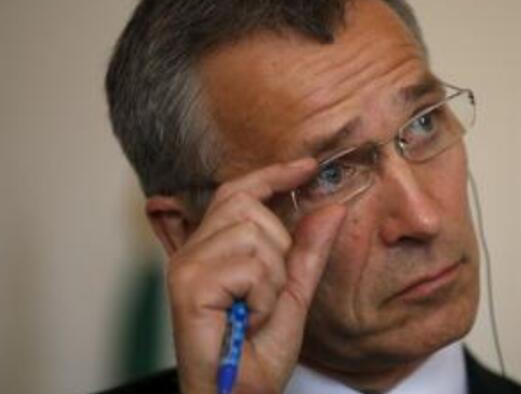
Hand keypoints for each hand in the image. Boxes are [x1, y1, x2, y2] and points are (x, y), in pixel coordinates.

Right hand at [165, 159, 346, 393]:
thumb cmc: (257, 352)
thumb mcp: (293, 293)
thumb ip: (309, 251)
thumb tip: (332, 208)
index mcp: (213, 249)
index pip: (240, 192)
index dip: (274, 175)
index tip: (308, 166)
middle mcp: (194, 250)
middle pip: (251, 207)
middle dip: (279, 250)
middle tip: (265, 295)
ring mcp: (188, 265)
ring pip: (255, 235)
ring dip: (271, 279)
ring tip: (255, 310)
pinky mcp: (188, 283)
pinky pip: (250, 266)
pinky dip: (263, 296)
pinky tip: (248, 318)